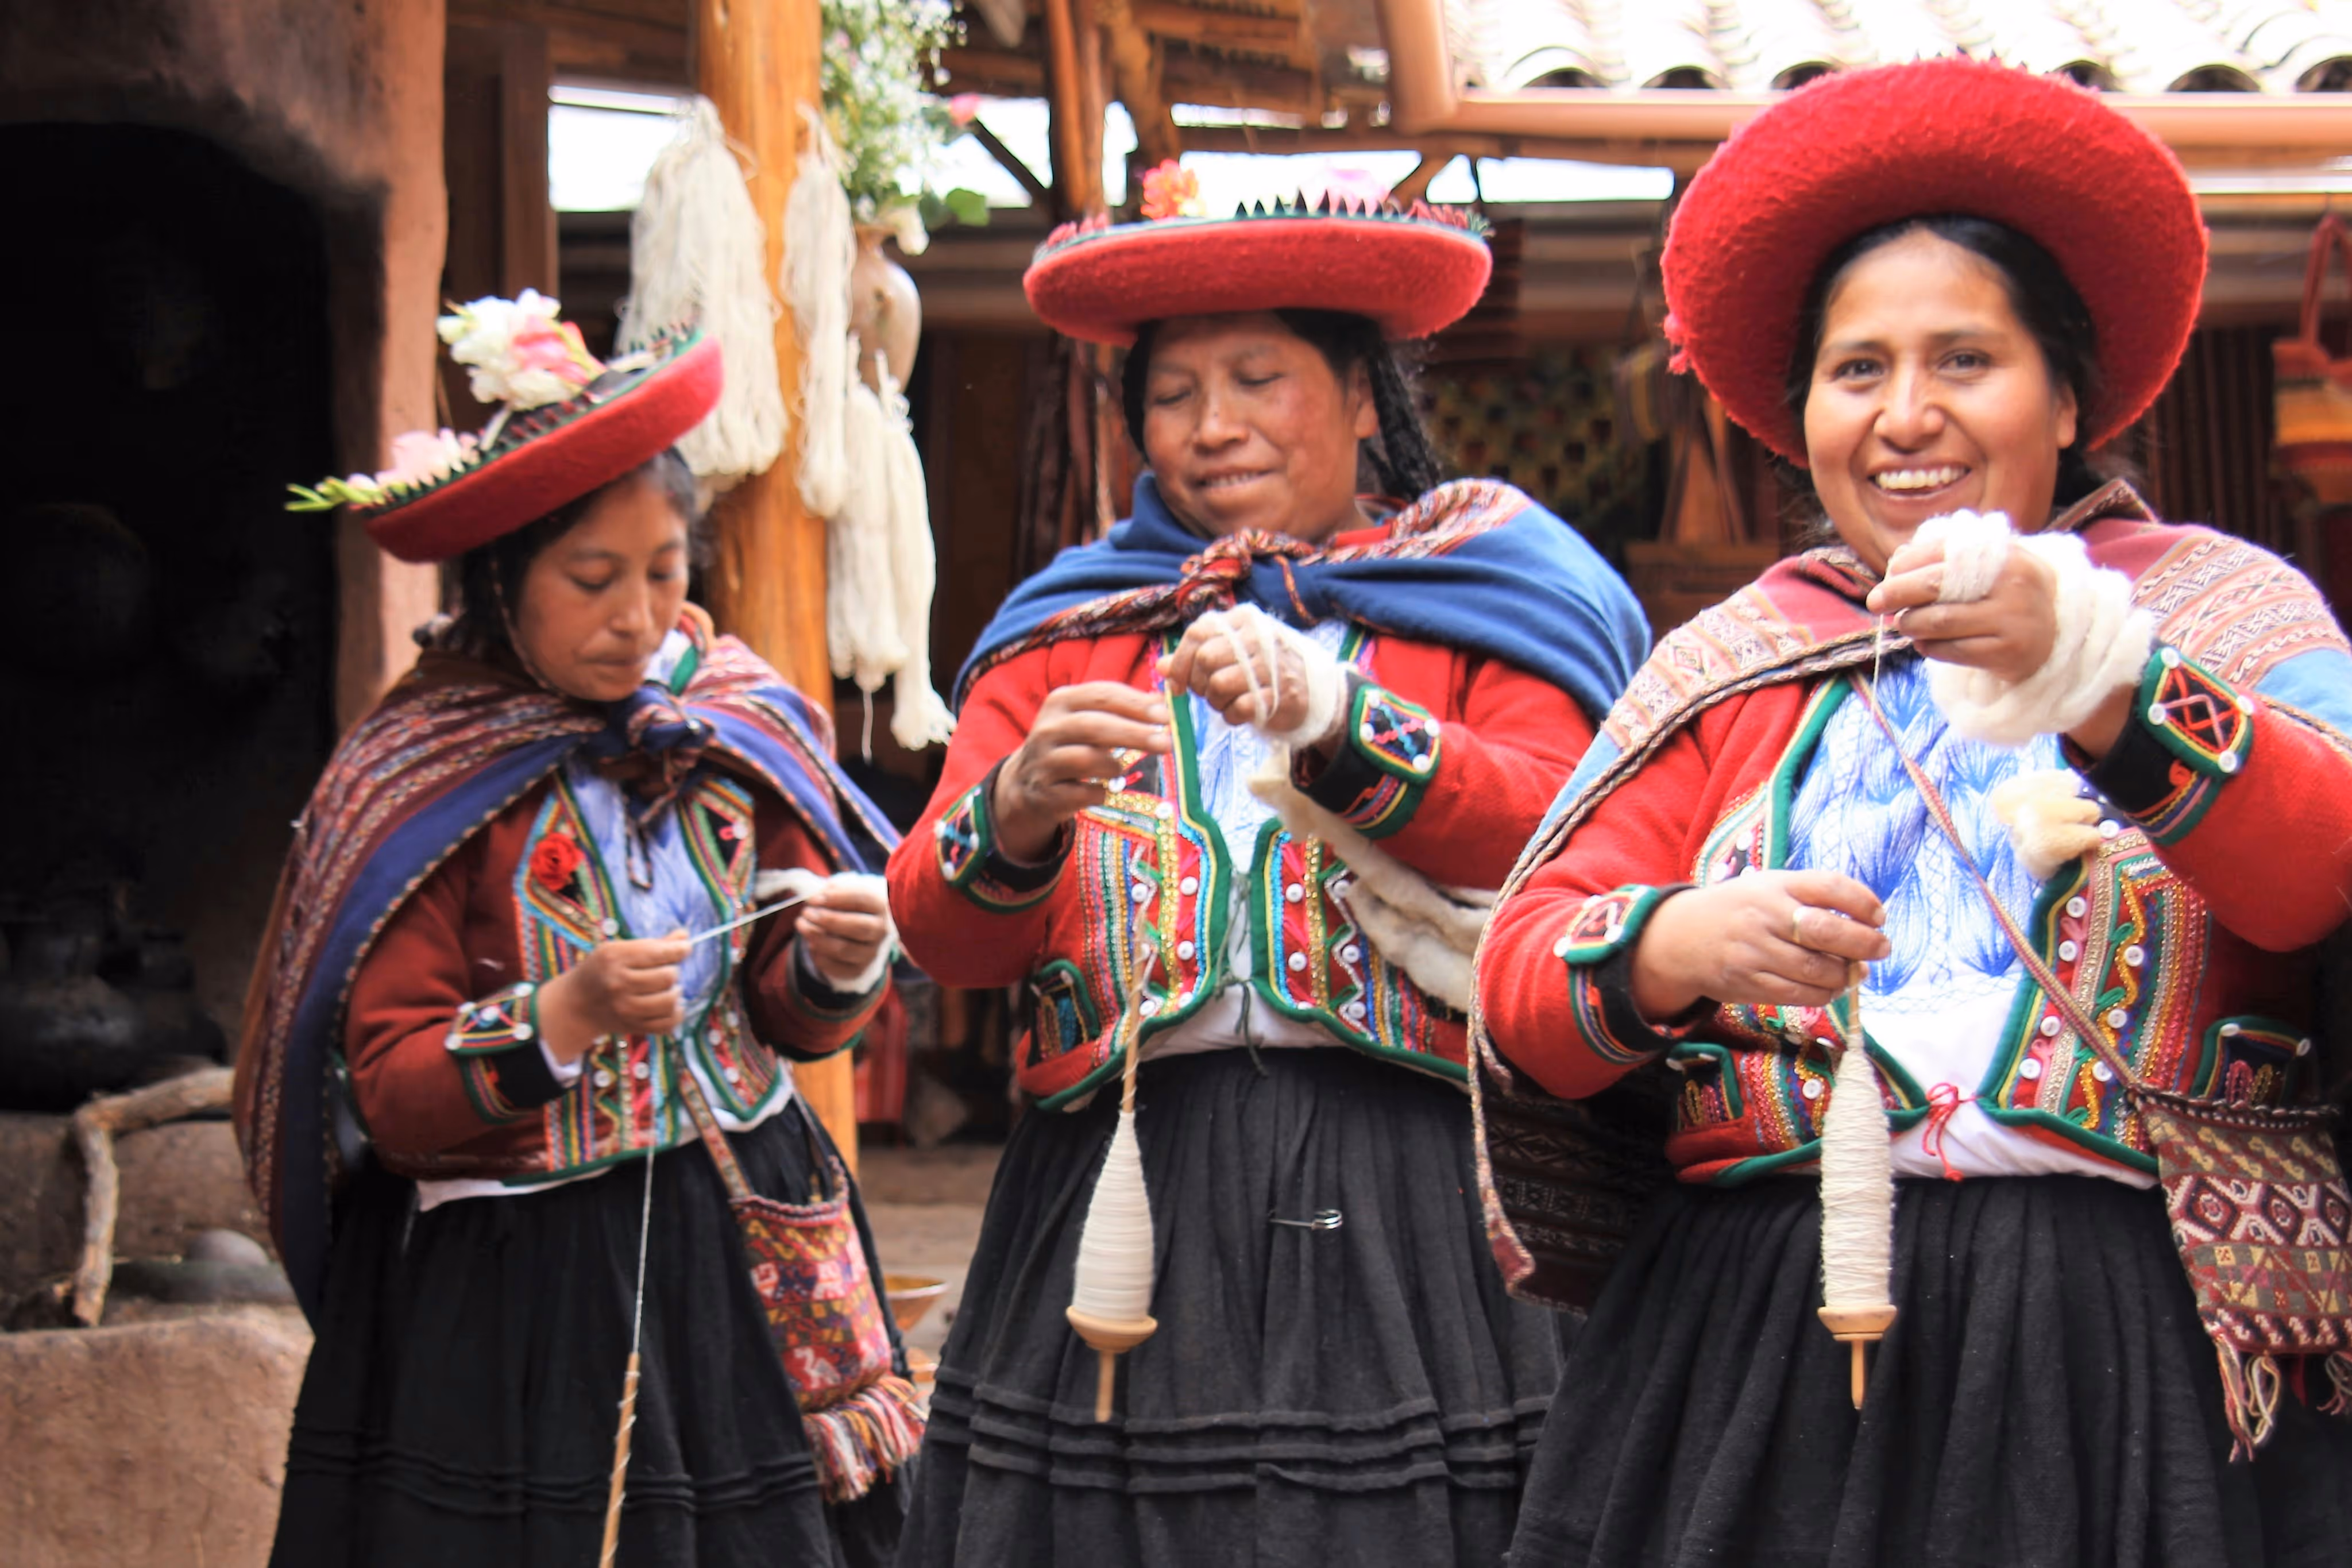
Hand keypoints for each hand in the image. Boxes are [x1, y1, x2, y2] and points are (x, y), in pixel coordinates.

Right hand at [536, 930, 689, 1061]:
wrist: (577, 1005)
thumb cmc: (601, 971)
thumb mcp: (618, 950)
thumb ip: (653, 944)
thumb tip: (684, 936)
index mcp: (614, 958)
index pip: (658, 953)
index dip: (679, 949)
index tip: (685, 948)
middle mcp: (619, 984)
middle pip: (667, 977)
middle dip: (674, 971)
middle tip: (668, 970)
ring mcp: (625, 1009)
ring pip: (670, 1001)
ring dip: (676, 993)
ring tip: (670, 988)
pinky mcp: (633, 1027)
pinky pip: (668, 1024)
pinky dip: (676, 1014)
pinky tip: (670, 1006)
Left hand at [797, 875, 892, 989]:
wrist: (858, 932)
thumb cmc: (849, 907)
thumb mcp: (845, 893)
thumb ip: (832, 891)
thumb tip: (817, 896)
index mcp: (880, 907)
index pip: (861, 900)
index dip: (835, 898)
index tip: (813, 899)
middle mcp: (880, 931)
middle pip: (856, 927)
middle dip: (827, 920)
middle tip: (806, 913)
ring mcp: (870, 953)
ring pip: (843, 949)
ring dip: (817, 937)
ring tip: (801, 925)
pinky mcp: (858, 970)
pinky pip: (836, 967)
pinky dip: (818, 956)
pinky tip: (811, 944)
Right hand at [990, 682, 1171, 862]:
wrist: (1026, 781)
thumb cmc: (1070, 743)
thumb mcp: (1087, 718)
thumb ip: (1121, 708)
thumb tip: (1165, 701)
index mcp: (1061, 701)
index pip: (1101, 695)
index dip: (1135, 703)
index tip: (1166, 714)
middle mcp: (1047, 729)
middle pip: (1094, 726)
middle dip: (1134, 733)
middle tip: (1166, 743)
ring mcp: (1043, 762)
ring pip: (1085, 759)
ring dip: (1113, 765)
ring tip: (1123, 767)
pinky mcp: (1044, 793)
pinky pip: (1081, 793)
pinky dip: (1099, 793)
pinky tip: (1105, 791)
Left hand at [1157, 610, 1327, 741]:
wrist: (1311, 690)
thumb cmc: (1262, 669)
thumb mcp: (1232, 652)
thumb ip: (1196, 655)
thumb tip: (1161, 666)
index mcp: (1243, 621)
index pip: (1198, 633)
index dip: (1181, 661)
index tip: (1177, 683)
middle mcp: (1257, 638)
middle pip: (1206, 660)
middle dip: (1199, 683)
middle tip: (1210, 692)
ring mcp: (1269, 667)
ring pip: (1218, 685)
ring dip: (1215, 701)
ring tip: (1227, 701)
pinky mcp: (1277, 696)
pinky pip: (1236, 709)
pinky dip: (1231, 716)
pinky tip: (1240, 712)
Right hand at [1627, 871, 1889, 1021]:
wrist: (1680, 938)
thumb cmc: (1740, 910)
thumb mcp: (1770, 888)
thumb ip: (1812, 898)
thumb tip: (1867, 927)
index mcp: (1774, 885)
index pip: (1829, 886)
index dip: (1863, 903)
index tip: (1879, 917)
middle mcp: (1764, 916)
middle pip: (1827, 932)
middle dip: (1864, 944)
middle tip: (1881, 949)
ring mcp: (1754, 952)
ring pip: (1816, 970)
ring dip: (1846, 975)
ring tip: (1855, 972)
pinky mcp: (1748, 982)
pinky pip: (1799, 994)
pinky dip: (1824, 993)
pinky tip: (1830, 987)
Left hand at [1866, 534, 2057, 684]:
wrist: (2055, 633)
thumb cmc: (2005, 594)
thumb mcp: (1986, 567)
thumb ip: (1944, 557)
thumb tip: (1897, 560)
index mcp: (2003, 553)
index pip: (1942, 551)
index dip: (1907, 564)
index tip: (1888, 575)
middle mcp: (2011, 583)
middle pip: (1935, 585)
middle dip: (1897, 593)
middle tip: (1875, 602)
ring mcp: (2011, 620)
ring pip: (1938, 622)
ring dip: (1910, 624)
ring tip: (1904, 623)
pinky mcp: (2006, 653)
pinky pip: (1951, 651)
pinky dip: (1927, 647)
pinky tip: (1924, 643)